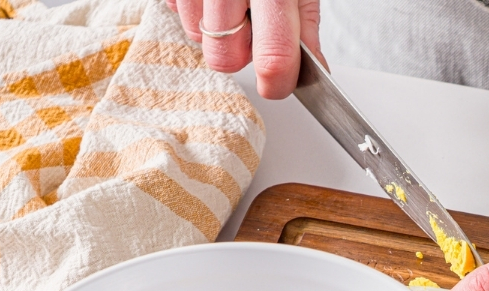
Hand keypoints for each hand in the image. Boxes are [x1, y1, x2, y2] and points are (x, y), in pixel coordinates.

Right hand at [168, 0, 321, 98]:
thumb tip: (313, 70)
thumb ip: (305, 26)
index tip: (279, 84)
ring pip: (196, 38)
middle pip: (225, 59)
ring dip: (214, 31)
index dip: (278, 82)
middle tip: (252, 29)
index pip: (274, 59)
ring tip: (230, 3)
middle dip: (239, 55)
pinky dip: (192, 9)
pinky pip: (174, 11)